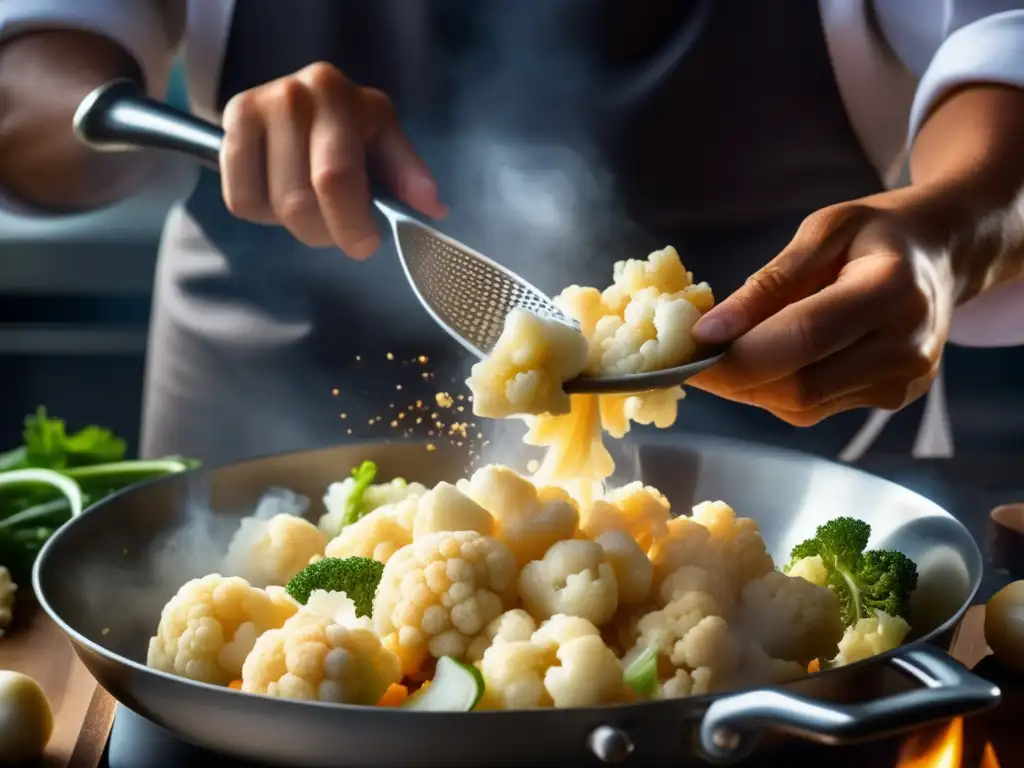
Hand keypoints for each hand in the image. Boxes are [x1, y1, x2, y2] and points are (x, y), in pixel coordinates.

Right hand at [219, 62, 445, 257]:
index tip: (365, 246)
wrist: (299, 96)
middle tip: (339, 229)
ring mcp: (252, 108)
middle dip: (325, 232)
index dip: (349, 223)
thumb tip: (432, 207)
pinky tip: (281, 194)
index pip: (335, 176)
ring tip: (313, 206)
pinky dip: (265, 214)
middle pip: (299, 201)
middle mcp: (291, 96)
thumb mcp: (385, 138)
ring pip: (270, 206)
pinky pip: (240, 201)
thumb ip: (408, 173)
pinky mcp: (226, 128)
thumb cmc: (351, 124)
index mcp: (337, 96)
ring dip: (296, 225)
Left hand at [688, 189, 959, 425]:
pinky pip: (814, 409)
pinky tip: (767, 359)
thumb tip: (710, 330)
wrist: (943, 255)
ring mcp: (903, 382)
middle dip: (734, 376)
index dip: (738, 350)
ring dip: (750, 386)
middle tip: (690, 356)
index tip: (689, 344)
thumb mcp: (824, 230)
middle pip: (799, 386)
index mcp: (892, 291)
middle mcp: (906, 347)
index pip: (803, 337)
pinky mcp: (893, 400)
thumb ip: (770, 282)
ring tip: (726, 351)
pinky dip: (776, 389)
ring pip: (801, 406)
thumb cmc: (876, 234)